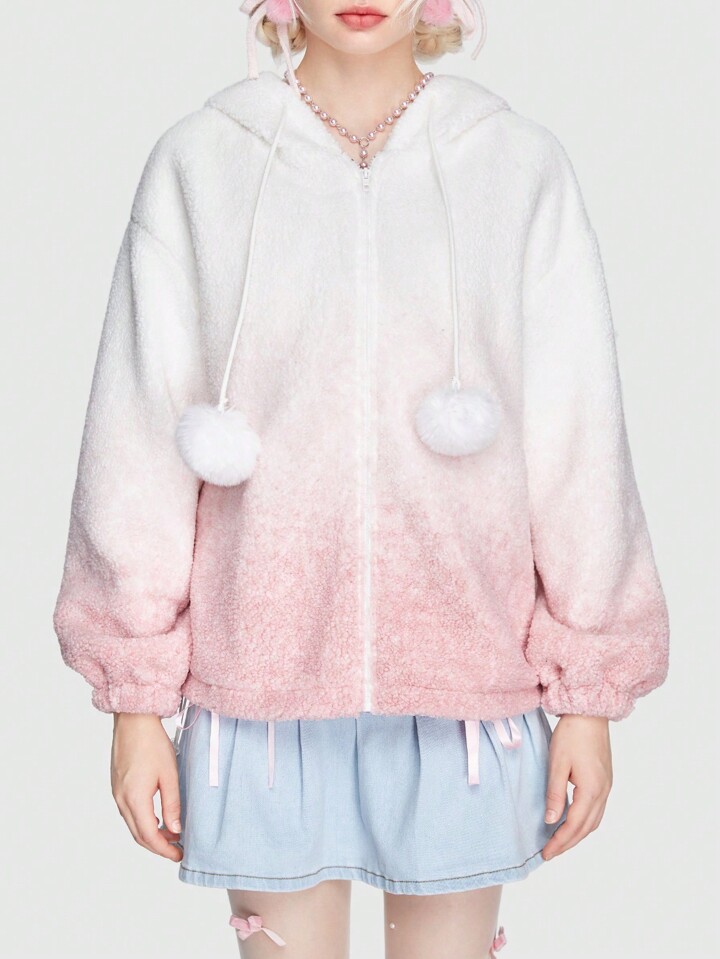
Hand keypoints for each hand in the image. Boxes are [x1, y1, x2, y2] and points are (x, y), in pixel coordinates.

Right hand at [111, 713, 182, 861]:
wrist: (133, 721)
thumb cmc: (152, 743)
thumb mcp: (169, 774)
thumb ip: (172, 804)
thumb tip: (176, 830)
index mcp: (134, 798)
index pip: (149, 836)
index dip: (165, 849)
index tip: (179, 854)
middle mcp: (121, 799)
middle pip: (139, 835)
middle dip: (158, 846)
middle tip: (177, 849)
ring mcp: (117, 793)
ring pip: (133, 825)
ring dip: (151, 834)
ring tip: (172, 835)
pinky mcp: (117, 786)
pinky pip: (129, 813)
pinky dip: (143, 822)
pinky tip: (158, 819)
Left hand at [542, 714, 612, 860]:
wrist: (589, 713)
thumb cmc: (571, 734)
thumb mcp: (557, 763)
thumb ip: (555, 794)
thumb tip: (552, 821)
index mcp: (591, 790)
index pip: (574, 825)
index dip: (559, 842)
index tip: (545, 853)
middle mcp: (603, 792)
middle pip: (586, 828)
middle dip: (568, 843)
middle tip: (549, 852)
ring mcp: (607, 786)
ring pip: (594, 821)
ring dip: (577, 834)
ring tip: (559, 841)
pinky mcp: (605, 780)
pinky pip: (596, 810)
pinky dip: (584, 822)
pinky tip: (572, 821)